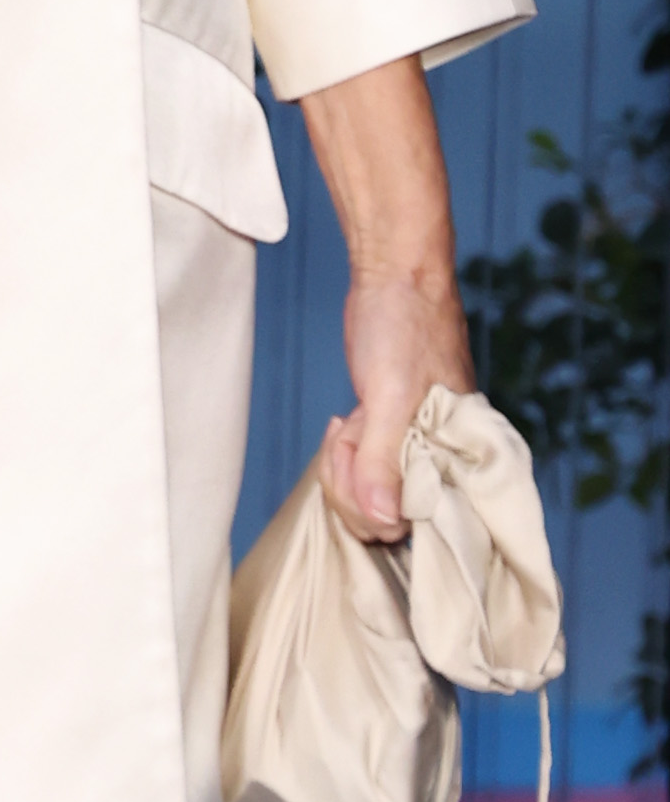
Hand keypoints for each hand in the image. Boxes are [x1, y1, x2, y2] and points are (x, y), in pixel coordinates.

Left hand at [321, 270, 474, 540]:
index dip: (381, 513)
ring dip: (344, 463)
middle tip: (351, 435)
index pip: (422, 523)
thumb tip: (384, 520)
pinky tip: (346, 421)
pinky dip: (343, 451)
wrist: (394, 277)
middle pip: (386, 518)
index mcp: (459, 456)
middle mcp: (440, 461)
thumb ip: (385, 458)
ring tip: (350, 420)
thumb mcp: (391, 395)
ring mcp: (412, 451)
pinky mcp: (389, 437)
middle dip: (353, 482)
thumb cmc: (405, 326)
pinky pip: (359, 470)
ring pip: (366, 496)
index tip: (362, 470)